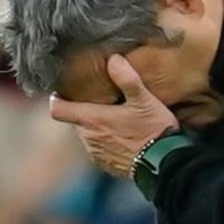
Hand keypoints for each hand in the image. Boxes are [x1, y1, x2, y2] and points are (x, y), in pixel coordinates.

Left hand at [50, 55, 179, 177]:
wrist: (165, 164)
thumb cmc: (153, 131)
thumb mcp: (144, 100)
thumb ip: (127, 78)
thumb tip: (114, 59)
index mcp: (92, 120)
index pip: (58, 109)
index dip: (57, 99)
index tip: (65, 91)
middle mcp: (88, 138)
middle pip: (75, 120)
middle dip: (85, 110)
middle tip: (102, 100)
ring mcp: (96, 153)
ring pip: (87, 134)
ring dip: (96, 126)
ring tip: (116, 118)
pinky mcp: (105, 164)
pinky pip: (98, 148)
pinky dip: (106, 141)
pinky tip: (124, 136)